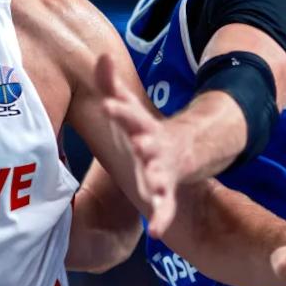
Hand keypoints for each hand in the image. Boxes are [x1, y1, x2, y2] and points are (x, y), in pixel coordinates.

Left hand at [94, 54, 185, 238]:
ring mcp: (163, 170)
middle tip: (140, 143)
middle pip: (150, 144)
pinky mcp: (166, 192)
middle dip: (146, 144)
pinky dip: (162, 218)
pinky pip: (165, 207)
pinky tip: (157, 230)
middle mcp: (155, 147)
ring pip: (162, 176)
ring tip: (155, 184)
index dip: (120, 110)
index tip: (108, 104)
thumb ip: (111, 84)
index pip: (129, 115)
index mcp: (142, 126)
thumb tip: (100, 54)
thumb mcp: (128, 106)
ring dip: (159, 180)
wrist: (185, 150)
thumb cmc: (143, 128)